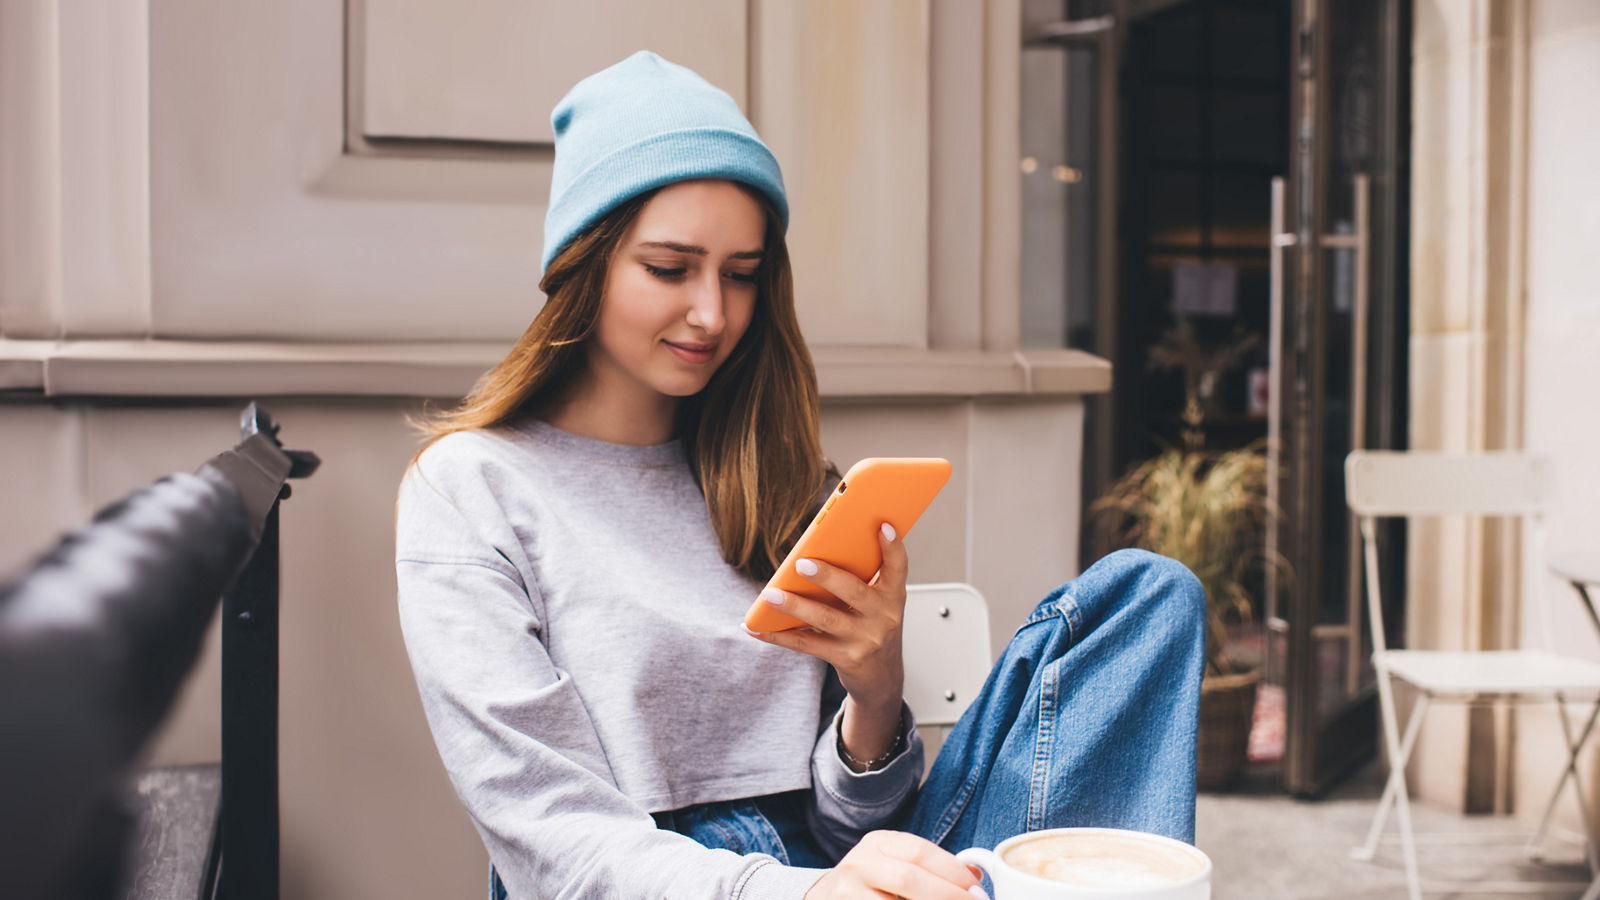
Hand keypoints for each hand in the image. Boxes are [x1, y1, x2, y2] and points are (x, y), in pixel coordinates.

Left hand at [745, 523, 907, 761]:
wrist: (882, 677)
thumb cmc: (873, 628)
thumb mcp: (878, 603)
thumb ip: (860, 579)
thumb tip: (816, 551)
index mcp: (893, 595)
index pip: (898, 567)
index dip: (893, 547)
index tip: (883, 526)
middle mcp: (883, 617)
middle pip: (854, 591)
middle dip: (827, 576)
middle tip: (801, 563)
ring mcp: (865, 639)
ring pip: (826, 618)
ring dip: (795, 605)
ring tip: (770, 594)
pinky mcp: (845, 659)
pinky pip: (807, 644)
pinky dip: (777, 635)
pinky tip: (755, 627)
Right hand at [805, 830, 986, 898]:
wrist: (829, 898)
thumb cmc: (874, 883)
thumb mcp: (896, 864)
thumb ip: (931, 867)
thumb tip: (974, 876)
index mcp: (876, 844)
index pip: (919, 851)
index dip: (953, 871)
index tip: (977, 889)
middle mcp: (859, 865)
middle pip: (909, 879)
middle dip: (948, 895)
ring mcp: (848, 894)